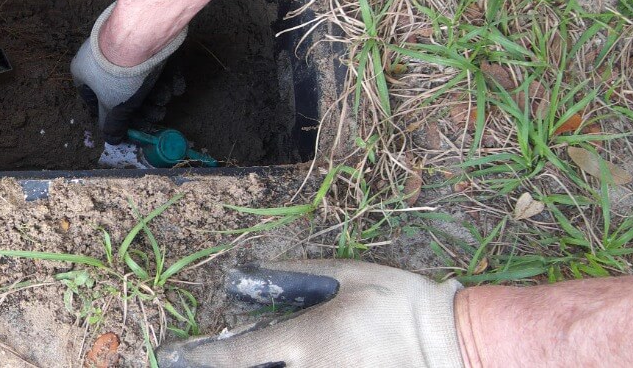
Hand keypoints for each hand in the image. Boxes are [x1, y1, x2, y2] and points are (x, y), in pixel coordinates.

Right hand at [70, 3, 186, 144]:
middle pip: (123, 91)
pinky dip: (167, 77)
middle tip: (157, 116)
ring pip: (141, 77)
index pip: (94, 101)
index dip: (113, 117)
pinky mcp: (147, 39)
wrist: (140, 34)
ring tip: (165, 99)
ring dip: (156, 94)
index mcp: (84, 72)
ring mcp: (124, 46)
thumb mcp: (113, 106)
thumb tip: (111, 140)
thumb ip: (112, 124)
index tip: (130, 127)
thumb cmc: (118, 74)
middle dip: (142, 107)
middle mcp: (101, 58)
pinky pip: (155, 63)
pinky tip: (176, 87)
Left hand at [156, 259, 463, 367]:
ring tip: (226, 364)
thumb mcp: (348, 275)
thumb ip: (294, 275)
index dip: (201, 355)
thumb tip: (248, 274)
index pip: (240, 354)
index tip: (175, 354)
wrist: (457, 343)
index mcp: (308, 339)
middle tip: (185, 366)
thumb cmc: (402, 302)